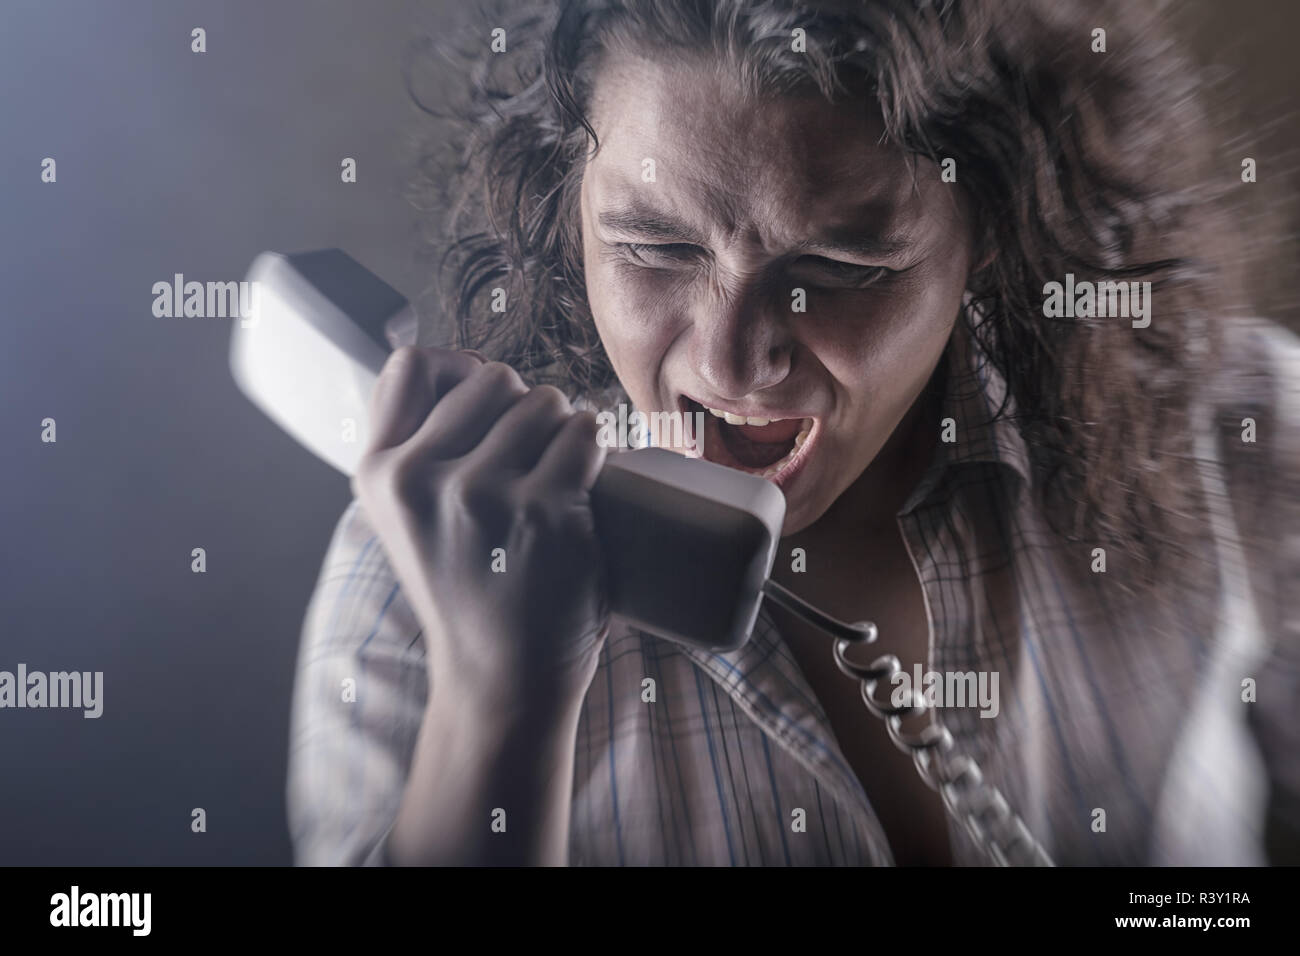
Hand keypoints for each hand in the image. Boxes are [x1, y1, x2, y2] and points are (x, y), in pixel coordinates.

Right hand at [352, 347, 609, 716]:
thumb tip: (462, 362)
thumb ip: (417, 445)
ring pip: (544, 402)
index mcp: (378, 474)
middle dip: (522, 406)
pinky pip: (585, 432)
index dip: (460, 373)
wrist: (502, 679)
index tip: (486, 409)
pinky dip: (595, 449)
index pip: (412, 364)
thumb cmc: (468, 588)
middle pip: (492, 378)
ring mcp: (481, 495)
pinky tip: (583, 485)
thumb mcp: (407, 518)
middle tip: (530, 460)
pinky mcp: (543, 512)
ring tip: (553, 480)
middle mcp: (418, 479)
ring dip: (563, 429)